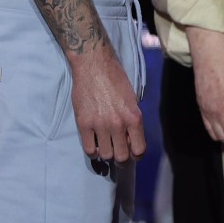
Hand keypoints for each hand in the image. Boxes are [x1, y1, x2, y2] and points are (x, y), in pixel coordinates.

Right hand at [70, 47, 144, 164]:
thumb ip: (132, 119)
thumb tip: (130, 139)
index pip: (139, 150)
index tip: (132, 153)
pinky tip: (95, 143)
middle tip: (117, 151)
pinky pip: (89, 149)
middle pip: (121, 157)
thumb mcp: (132, 98)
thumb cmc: (116, 78)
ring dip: (106, 153)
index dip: (136, 155)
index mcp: (134, 116)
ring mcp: (100, 125)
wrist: (94, 65)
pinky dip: (93, 150)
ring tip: (105, 144)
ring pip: (105, 156)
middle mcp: (118, 124)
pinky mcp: (84, 124)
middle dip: (121, 157)